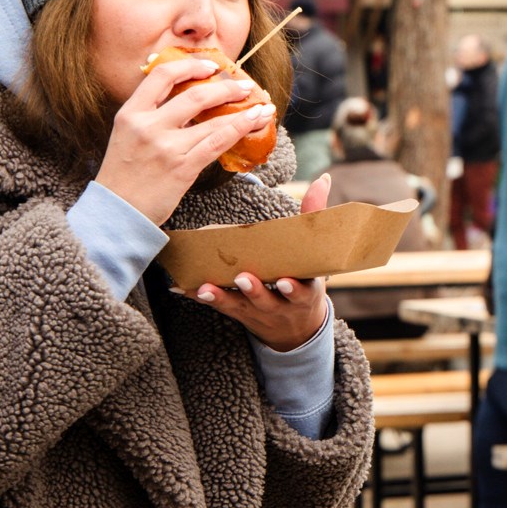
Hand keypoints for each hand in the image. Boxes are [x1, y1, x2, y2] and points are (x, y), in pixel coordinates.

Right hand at [95, 55, 274, 224]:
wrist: (117, 212)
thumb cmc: (124, 174)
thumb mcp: (126, 134)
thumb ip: (150, 114)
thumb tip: (189, 99)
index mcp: (130, 113)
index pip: (162, 75)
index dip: (190, 65)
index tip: (211, 65)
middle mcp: (147, 126)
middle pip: (194, 95)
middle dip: (226, 87)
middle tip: (244, 86)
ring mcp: (166, 147)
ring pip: (212, 120)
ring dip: (242, 109)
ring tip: (262, 106)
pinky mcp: (182, 168)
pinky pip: (218, 143)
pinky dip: (240, 129)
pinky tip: (255, 121)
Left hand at [188, 175, 332, 350]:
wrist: (296, 329)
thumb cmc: (306, 280)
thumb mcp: (317, 256)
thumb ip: (316, 217)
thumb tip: (323, 178)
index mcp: (305, 291)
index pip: (302, 292)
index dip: (294, 289)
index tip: (285, 282)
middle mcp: (281, 305)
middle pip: (267, 300)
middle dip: (255, 291)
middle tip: (243, 278)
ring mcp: (258, 311)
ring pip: (239, 305)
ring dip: (222, 296)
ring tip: (206, 288)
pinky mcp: (239, 313)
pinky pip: (219, 306)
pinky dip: (200, 297)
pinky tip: (183, 289)